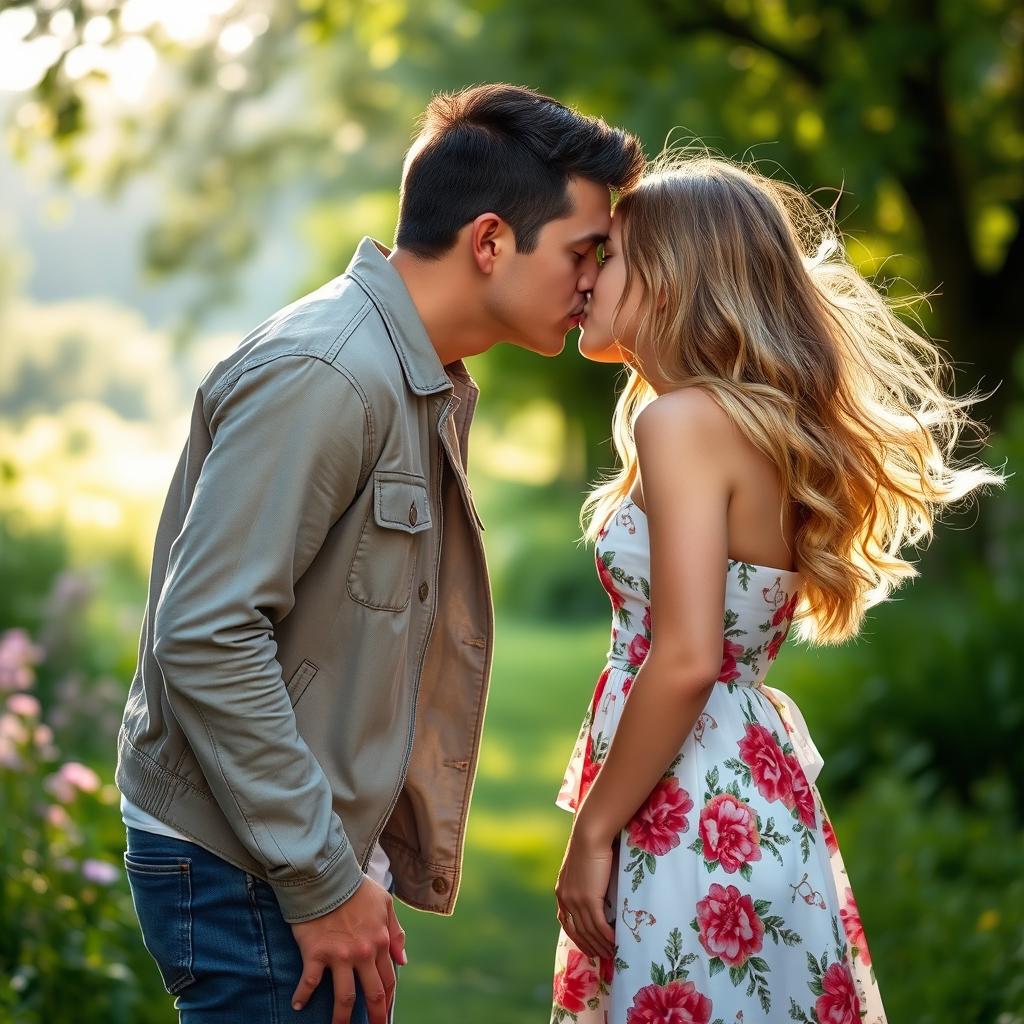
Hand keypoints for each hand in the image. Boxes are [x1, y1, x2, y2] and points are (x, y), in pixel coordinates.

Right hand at [290, 876, 405, 1023]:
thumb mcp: (385, 904)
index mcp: (381, 941)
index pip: (388, 979)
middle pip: (372, 994)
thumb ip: (396, 932)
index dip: (387, 1000)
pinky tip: (297, 1006)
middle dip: (375, 1017)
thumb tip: (403, 961)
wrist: (327, 876)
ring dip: (341, 1020)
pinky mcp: (317, 953)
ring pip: (344, 998)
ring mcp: (340, 956)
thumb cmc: (356, 887)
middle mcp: (364, 953)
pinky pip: (310, 983)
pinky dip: (302, 996)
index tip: (384, 1015)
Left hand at [555, 825, 615, 959]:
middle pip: (578, 931)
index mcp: (561, 891)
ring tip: (613, 953)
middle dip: (591, 946)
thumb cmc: (590, 845)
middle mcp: (565, 899)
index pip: (566, 922)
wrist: (590, 834)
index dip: (578, 937)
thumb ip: (585, 881)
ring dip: (601, 945)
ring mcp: (576, 900)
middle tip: (604, 956)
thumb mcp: (582, 867)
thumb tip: (596, 889)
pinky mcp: (589, 899)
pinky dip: (607, 937)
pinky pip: (599, 925)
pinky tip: (616, 943)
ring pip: (589, 931)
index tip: (589, 946)